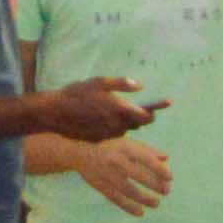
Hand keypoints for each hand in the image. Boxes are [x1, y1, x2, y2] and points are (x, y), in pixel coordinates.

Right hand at [27, 72, 149, 148]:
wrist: (55, 113)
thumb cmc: (77, 93)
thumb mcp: (99, 82)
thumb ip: (122, 83)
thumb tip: (140, 86)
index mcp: (120, 109)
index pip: (146, 114)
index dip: (156, 109)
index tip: (167, 102)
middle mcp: (117, 124)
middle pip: (138, 123)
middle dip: (143, 115)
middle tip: (143, 107)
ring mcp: (108, 134)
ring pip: (126, 129)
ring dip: (129, 122)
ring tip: (121, 111)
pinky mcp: (100, 140)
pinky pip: (114, 134)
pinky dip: (115, 127)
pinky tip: (105, 120)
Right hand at [76, 138, 172, 219]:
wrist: (81, 154)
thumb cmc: (110, 147)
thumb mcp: (127, 143)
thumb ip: (147, 150)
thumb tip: (166, 159)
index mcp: (124, 147)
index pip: (144, 158)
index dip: (158, 168)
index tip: (170, 177)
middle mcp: (115, 160)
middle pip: (138, 175)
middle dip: (154, 184)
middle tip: (166, 191)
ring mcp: (107, 174)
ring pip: (128, 189)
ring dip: (144, 198)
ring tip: (156, 203)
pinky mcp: (100, 185)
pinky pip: (116, 198)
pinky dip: (128, 207)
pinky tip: (140, 212)